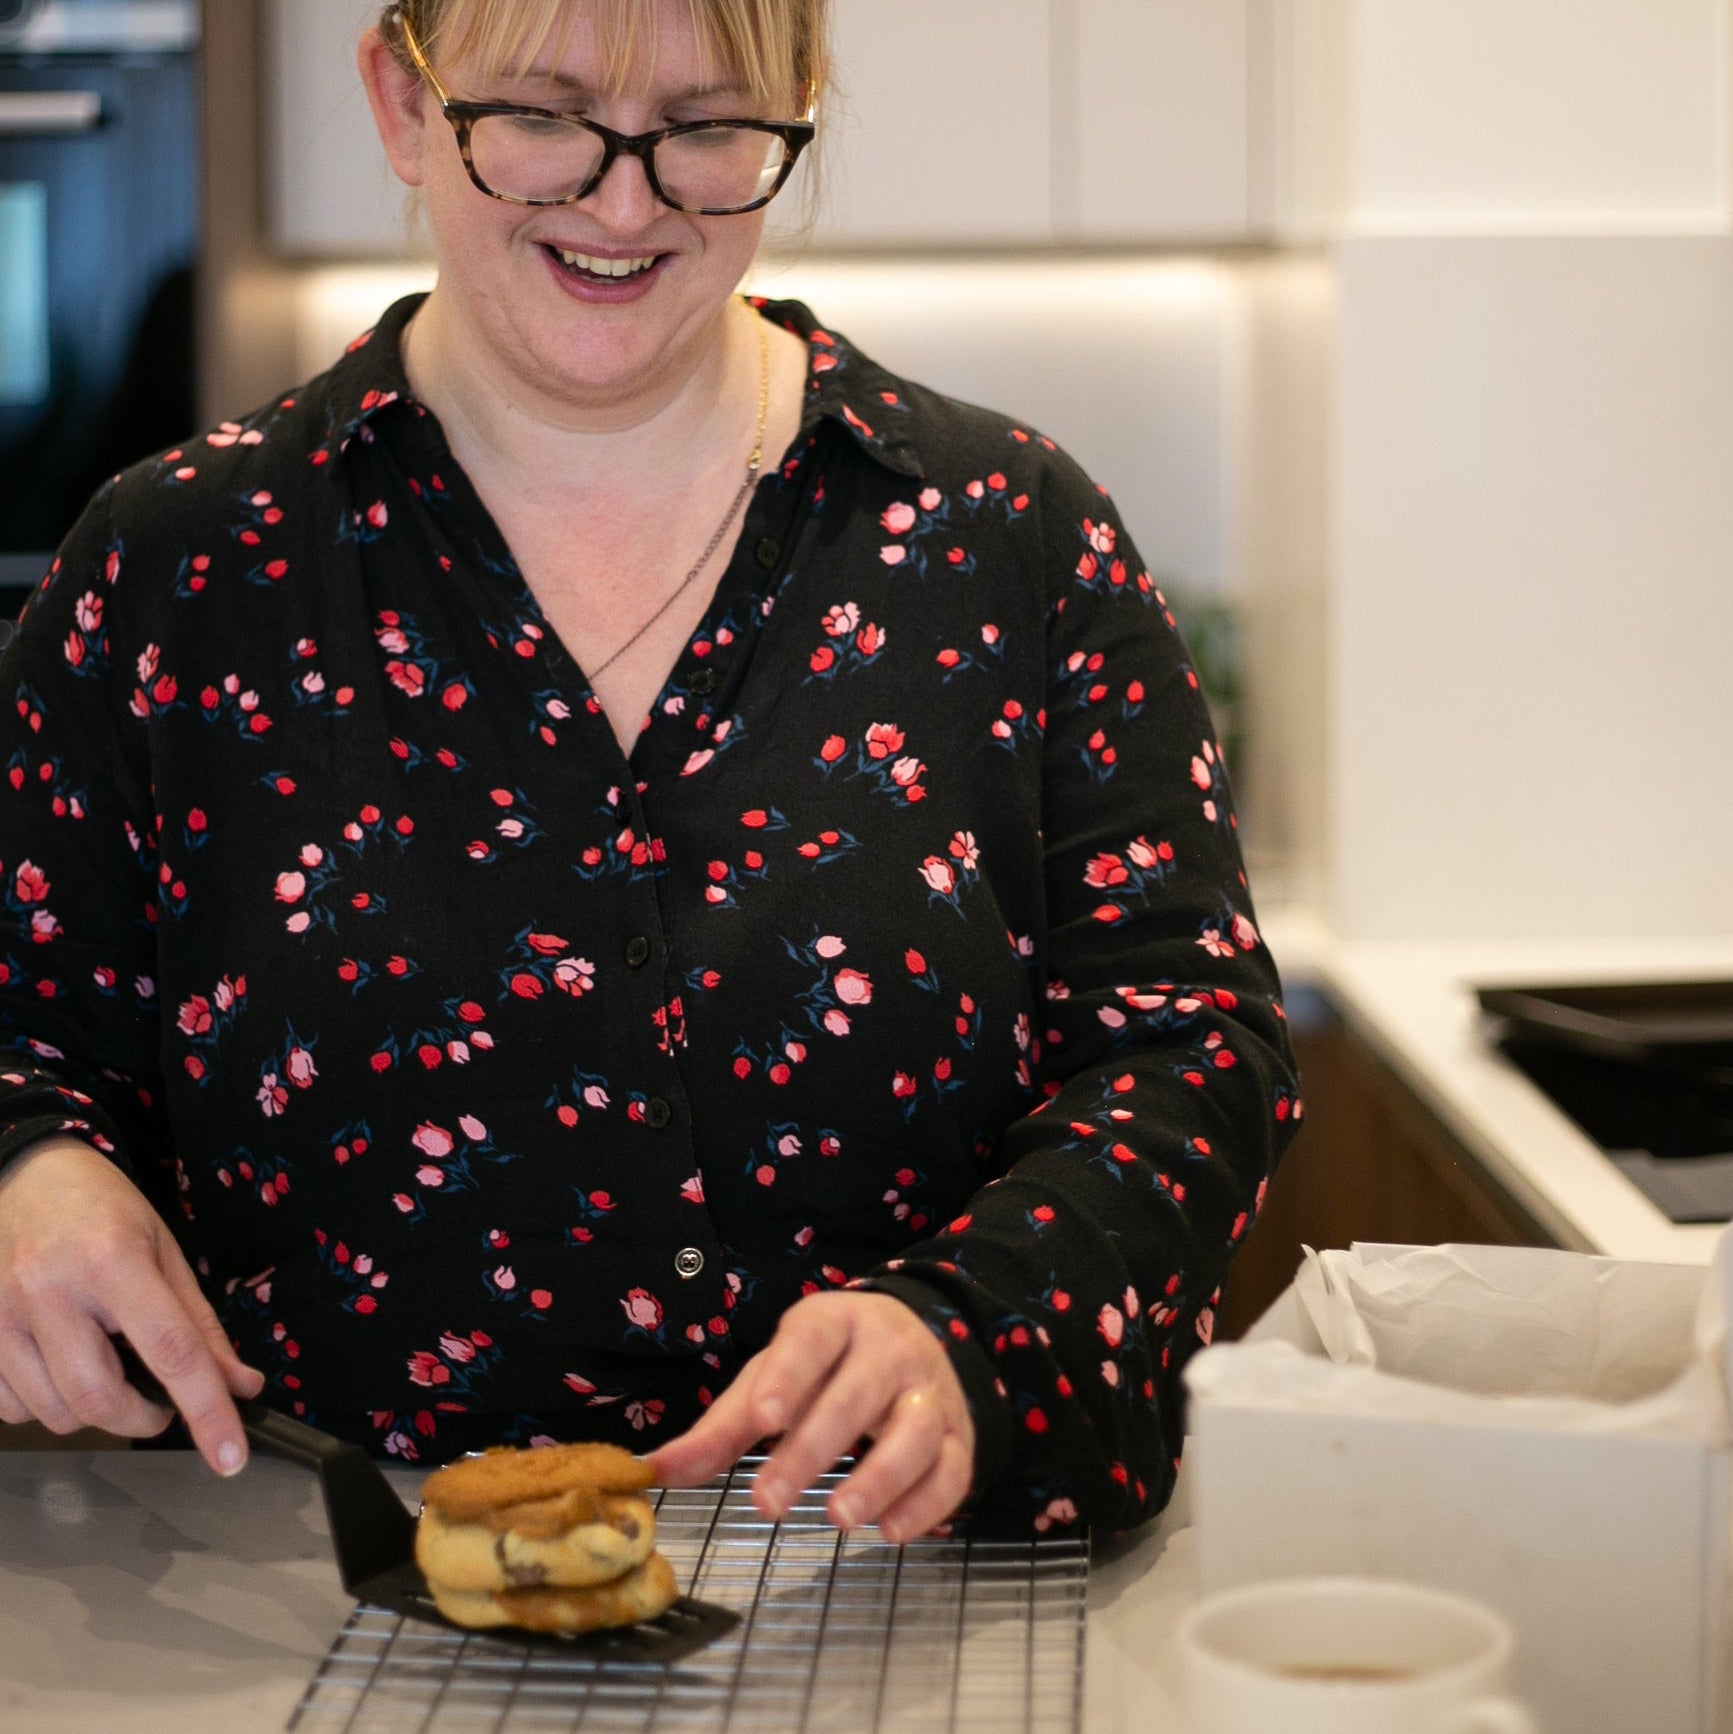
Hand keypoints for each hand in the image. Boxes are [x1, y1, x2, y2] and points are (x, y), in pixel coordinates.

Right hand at [0, 1139, 263, 1474]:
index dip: (205, 1411)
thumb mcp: (165, 1250)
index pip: (170, 1352)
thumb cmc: (103, 1209)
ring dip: (93, 1412)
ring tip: (106, 1366)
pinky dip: (44, 1405)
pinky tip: (60, 1365)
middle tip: (161, 1401)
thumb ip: (201, 1325)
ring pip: (54, 1413)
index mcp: (112, 1261)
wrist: (24, 1174)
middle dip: (142, 1418)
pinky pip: (11, 1408)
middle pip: (99, 1399)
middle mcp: (49, 1291)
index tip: (229, 1458)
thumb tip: (241, 1386)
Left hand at [650, 1291, 973, 1543]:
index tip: (763, 1420)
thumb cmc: (825, 1368)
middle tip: (767, 1502)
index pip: (812, 1340)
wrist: (915, 1342)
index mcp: (835, 1324)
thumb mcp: (772, 1381)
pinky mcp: (960, 1435)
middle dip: (812, 1450)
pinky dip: (927, 1503)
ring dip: (881, 1475)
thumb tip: (656, 1472)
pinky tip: (890, 1531)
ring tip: (838, 1517)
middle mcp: (889, 1351)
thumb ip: (720, 1429)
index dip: (788, 1376)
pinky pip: (954, 1469)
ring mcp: (929, 1392)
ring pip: (916, 1429)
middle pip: (856, 1396)